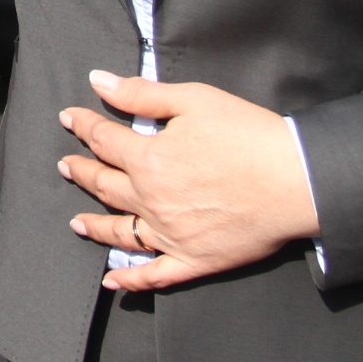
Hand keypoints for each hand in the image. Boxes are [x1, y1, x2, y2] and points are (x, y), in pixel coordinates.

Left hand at [58, 71, 320, 293]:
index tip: (69, 117)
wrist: (296, 180)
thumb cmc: (248, 135)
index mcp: (149, 160)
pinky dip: (130, 279)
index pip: (104, 140)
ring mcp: (170, 236)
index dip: (84, 125)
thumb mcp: (194, 100)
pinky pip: (154, 275)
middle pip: (104, 185)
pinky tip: (113, 280)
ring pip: (119, 232)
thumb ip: (141, 94)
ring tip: (75, 223)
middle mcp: (151, 201)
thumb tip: (98, 81)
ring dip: (93, 226)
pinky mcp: (194, 260)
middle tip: (66, 165)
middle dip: (81, 171)